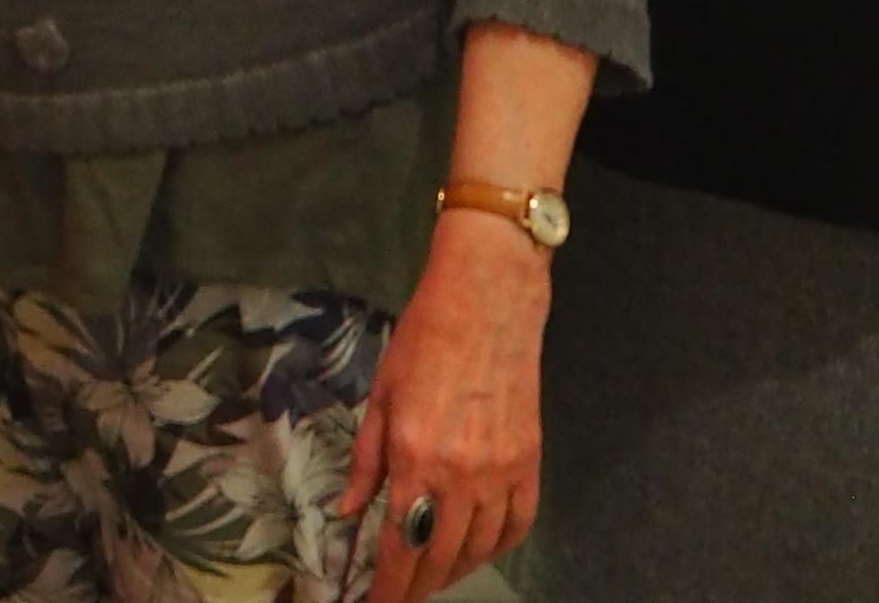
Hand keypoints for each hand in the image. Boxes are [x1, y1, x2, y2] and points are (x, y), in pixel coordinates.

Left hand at [339, 212, 550, 602]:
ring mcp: (502, 473)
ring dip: (453, 570)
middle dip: (416, 586)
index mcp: (415, 459)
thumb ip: (366, 463)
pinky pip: (518, 524)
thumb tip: (348, 512)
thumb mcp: (379, 399)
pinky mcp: (531, 463)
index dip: (387, 587)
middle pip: (440, 557)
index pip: (400, 546)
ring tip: (430, 575)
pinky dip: (496, 546)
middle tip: (398, 594)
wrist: (488, 305)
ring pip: (479, 548)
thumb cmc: (423, 342)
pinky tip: (477, 548)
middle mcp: (461, 476)